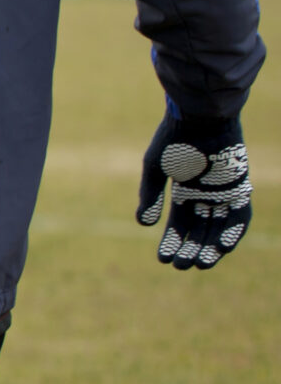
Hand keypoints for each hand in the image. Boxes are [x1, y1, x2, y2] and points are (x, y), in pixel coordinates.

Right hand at [137, 112, 249, 269]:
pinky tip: (220, 248)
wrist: (201, 116)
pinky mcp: (240, 187)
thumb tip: (142, 225)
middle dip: (190, 249)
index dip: (171, 240)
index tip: (162, 259)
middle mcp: (205, 193)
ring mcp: (224, 191)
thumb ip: (150, 195)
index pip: (179, 222)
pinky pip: (239, 216)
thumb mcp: (155, 168)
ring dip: (209, 247)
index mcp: (184, 188)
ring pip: (218, 227)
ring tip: (199, 265)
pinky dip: (231, 233)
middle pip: (200, 229)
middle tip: (181, 267)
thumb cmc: (174, 138)